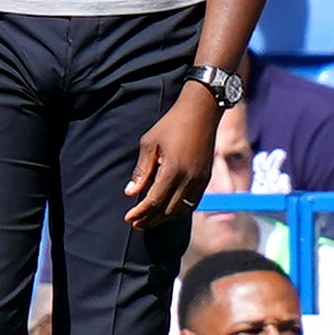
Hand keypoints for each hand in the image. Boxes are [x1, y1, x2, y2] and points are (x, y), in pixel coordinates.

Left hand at [125, 84, 217, 227]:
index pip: (154, 201)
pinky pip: (192, 202)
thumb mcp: (150, 143)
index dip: (140, 213)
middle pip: (168, 211)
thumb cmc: (172, 124)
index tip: (128, 218)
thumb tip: (130, 193)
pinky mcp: (205, 178)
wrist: (202, 111)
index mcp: (173, 170)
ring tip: (150, 219)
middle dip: (150, 220)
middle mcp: (189, 179)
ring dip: (164, 218)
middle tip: (135, 223)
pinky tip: (167, 209)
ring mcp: (200, 180)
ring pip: (181, 210)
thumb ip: (141, 170)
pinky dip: (178, 210)